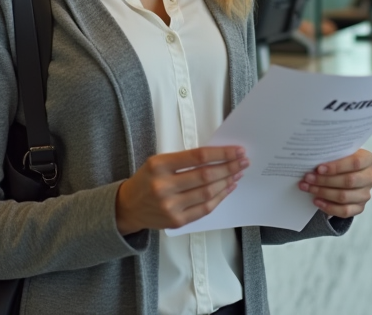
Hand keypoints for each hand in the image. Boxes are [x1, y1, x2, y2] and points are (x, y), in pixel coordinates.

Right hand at [115, 146, 247, 234]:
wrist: (128, 207)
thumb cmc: (146, 180)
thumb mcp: (158, 162)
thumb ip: (185, 159)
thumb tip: (219, 156)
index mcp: (159, 165)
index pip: (198, 156)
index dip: (221, 153)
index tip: (237, 150)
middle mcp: (164, 186)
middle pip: (206, 176)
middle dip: (229, 167)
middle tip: (244, 161)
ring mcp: (170, 206)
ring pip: (208, 193)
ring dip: (227, 181)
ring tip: (238, 173)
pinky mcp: (177, 221)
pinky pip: (205, 209)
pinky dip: (220, 197)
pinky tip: (228, 187)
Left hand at [298, 149, 371, 218]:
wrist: (345, 173)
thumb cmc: (340, 161)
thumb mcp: (339, 153)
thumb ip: (331, 155)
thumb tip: (312, 161)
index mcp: (368, 159)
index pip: (355, 163)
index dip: (336, 166)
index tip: (319, 168)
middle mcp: (370, 177)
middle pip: (348, 181)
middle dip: (325, 180)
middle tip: (308, 178)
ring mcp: (365, 194)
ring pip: (344, 197)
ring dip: (323, 193)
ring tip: (308, 188)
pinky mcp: (360, 207)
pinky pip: (345, 211)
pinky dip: (329, 207)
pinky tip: (317, 201)